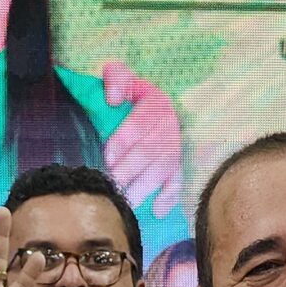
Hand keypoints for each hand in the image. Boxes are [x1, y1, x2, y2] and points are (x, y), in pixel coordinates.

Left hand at [101, 62, 183, 220]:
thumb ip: (115, 78)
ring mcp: (176, 145)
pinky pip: (178, 180)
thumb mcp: (120, 76)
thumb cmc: (127, 94)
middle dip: (130, 168)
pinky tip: (157, 210)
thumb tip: (112, 98)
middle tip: (112, 184)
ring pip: (163, 168)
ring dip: (145, 186)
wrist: (141, 104)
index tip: (107, 156)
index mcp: (156, 101)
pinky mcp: (177, 163)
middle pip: (151, 149)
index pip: (142, 121)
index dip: (124, 139)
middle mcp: (170, 124)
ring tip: (126, 201)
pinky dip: (170, 196)